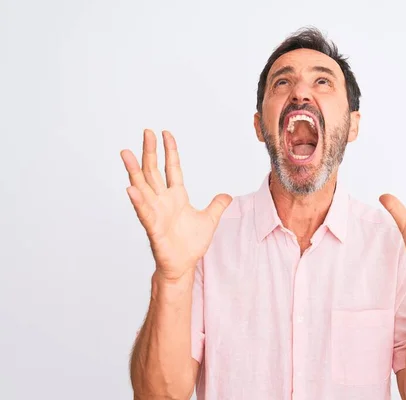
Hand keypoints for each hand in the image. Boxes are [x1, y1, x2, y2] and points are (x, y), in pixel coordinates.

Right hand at [120, 129, 231, 281]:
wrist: (184, 265)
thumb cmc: (191, 244)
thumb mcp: (210, 220)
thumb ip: (217, 205)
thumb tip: (227, 195)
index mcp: (176, 196)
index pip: (172, 168)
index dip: (170, 151)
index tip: (165, 133)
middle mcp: (163, 201)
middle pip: (154, 171)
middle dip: (150, 151)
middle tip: (146, 131)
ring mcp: (156, 213)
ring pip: (142, 187)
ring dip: (134, 171)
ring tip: (126, 153)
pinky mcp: (153, 228)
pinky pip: (144, 212)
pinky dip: (138, 201)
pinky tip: (131, 188)